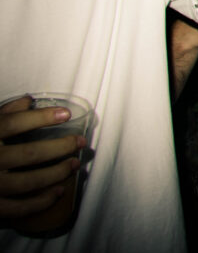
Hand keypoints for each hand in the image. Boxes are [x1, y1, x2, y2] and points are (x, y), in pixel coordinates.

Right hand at [0, 96, 84, 219]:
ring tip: (74, 164)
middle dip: (60, 147)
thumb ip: (4, 114)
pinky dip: (42, 202)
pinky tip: (59, 191)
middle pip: (30, 154)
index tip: (66, 114)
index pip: (14, 123)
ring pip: (29, 182)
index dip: (41, 117)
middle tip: (79, 142)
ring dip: (57, 173)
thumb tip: (28, 100)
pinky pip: (19, 208)